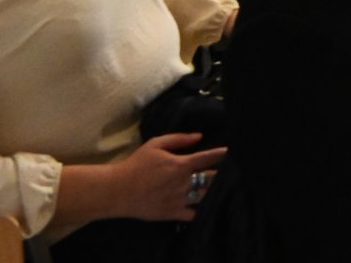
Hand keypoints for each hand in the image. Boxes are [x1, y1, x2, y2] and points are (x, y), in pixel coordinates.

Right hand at [113, 133, 227, 222]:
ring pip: (206, 195)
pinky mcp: (174, 213)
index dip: (223, 154)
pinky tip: (202, 205)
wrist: (119, 190)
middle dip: (223, 173)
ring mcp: (180, 199)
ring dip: (213, 190)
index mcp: (181, 164)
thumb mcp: (155, 144)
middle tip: (229, 170)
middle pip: (213, 178)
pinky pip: (194, 213)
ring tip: (219, 186)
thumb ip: (179, 139)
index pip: (209, 157)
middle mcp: (184, 182)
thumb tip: (199, 136)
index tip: (231, 152)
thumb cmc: (137, 164)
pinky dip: (200, 209)